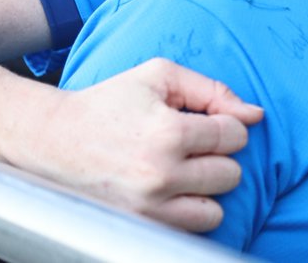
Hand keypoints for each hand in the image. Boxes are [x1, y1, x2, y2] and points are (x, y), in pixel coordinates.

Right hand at [0, 59, 262, 231]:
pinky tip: (173, 191)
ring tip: (185, 171)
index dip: (228, 126)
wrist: (51, 140)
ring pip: (215, 209)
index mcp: (168, 134)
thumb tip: (256, 114)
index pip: (235, 135)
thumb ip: (214, 90)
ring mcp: (147, 208)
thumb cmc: (110, 102)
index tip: (208, 123)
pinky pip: (189, 229)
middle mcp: (159, 175)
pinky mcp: (137, 225)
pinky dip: (189, 211)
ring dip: (206, 189)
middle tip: (192, 147)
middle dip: (218, 157)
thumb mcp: (161, 77)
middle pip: (230, 174)